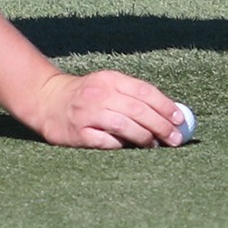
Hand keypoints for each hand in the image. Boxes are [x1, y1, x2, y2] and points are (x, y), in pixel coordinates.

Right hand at [31, 69, 188, 148]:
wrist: (47, 101)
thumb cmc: (86, 96)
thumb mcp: (107, 86)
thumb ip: (134, 96)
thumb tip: (169, 114)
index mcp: (110, 79)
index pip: (144, 91)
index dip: (165, 106)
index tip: (180, 120)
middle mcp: (99, 94)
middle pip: (138, 110)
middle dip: (161, 126)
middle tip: (175, 139)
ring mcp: (87, 114)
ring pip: (124, 126)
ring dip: (145, 138)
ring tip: (155, 144)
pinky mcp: (78, 133)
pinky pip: (107, 142)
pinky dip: (122, 146)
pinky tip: (130, 148)